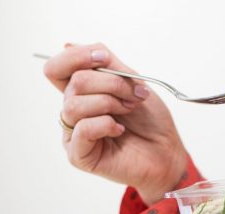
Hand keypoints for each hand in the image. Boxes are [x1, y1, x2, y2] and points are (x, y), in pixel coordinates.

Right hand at [43, 43, 187, 204]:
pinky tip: (120, 130)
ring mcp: (74, 134)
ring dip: (108, 103)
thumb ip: (106, 64)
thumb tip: (70, 46)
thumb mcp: (132, 82)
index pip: (57, 68)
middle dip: (110, 83)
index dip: (76, 57)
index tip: (105, 58)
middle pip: (74, 82)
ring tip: (128, 111)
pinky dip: (105, 124)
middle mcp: (74, 112)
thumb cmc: (150, 121)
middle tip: (133, 95)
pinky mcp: (79, 155)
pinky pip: (82, 129)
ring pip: (74, 105)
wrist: (166, 152)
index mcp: (82, 93)